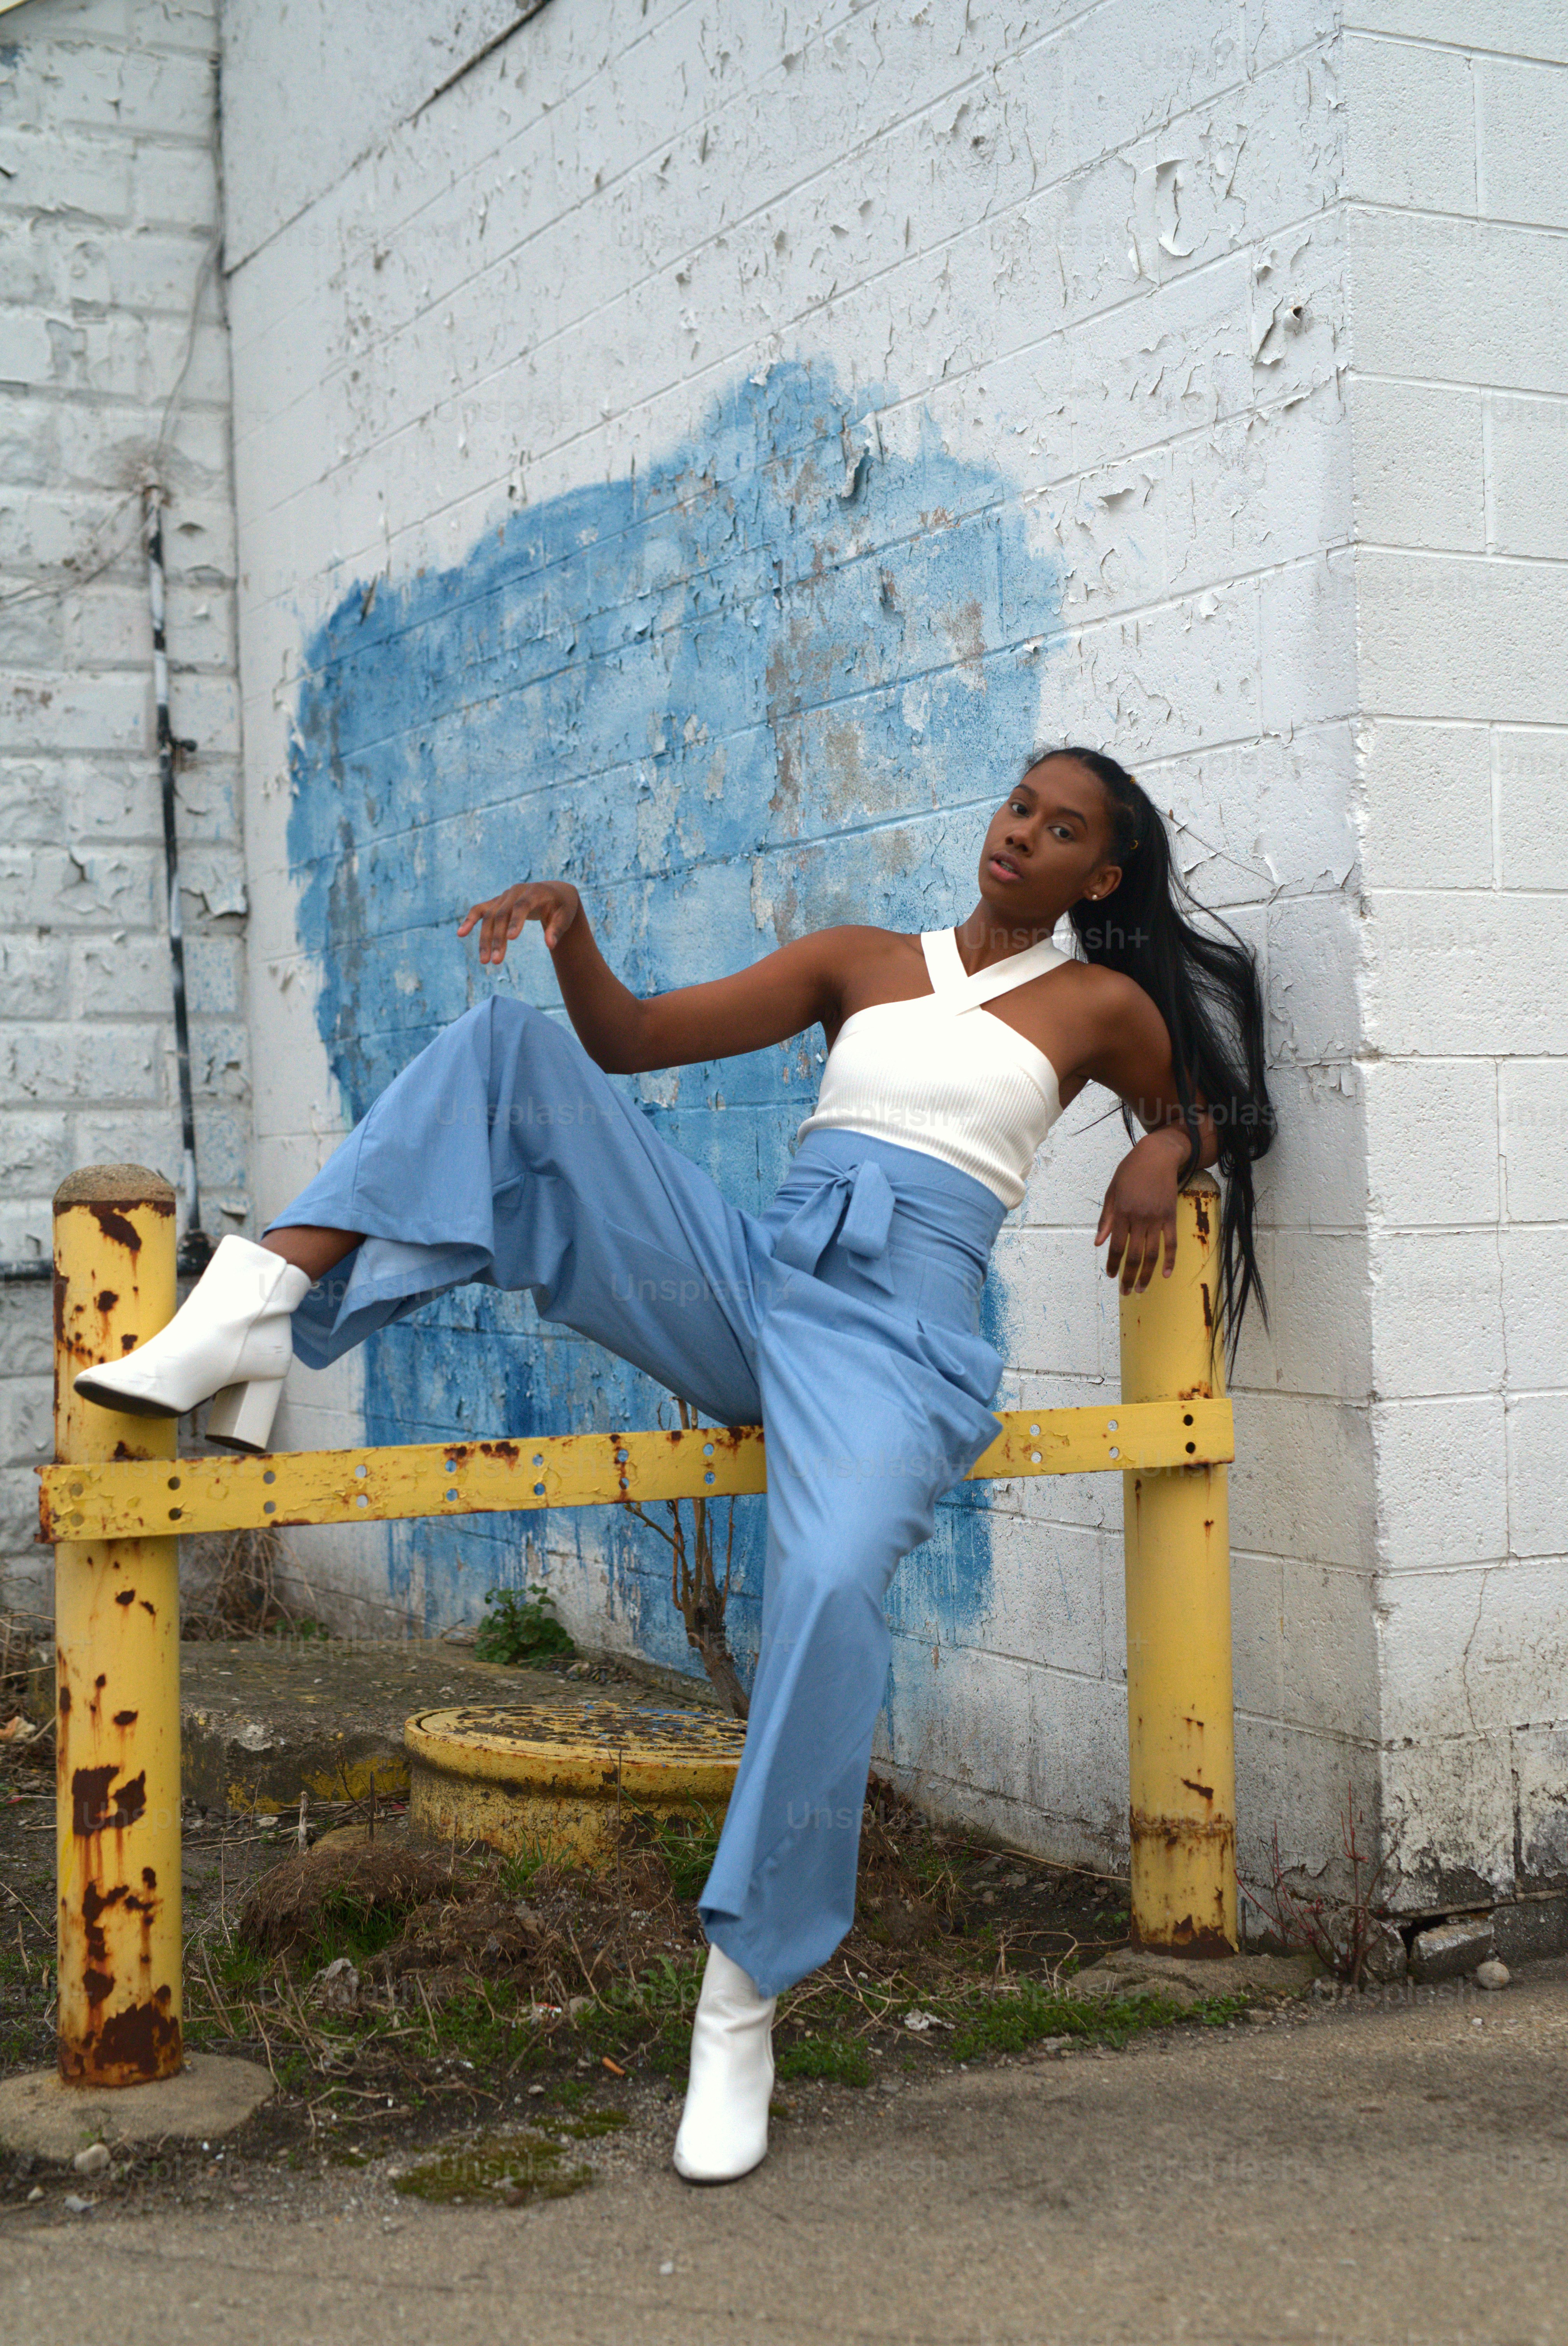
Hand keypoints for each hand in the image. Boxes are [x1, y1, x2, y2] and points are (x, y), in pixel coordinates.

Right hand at [456, 881, 579, 965]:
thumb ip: (557, 930)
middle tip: (496, 961)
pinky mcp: (496, 902)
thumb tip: (550, 945)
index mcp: (535, 892)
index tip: (511, 939)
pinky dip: (470, 920)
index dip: (516, 921)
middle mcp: (516, 892)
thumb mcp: (565, 917)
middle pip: (502, 914)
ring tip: (485, 961)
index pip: (522, 906)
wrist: (554, 892)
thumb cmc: (561, 907)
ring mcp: (504, 896)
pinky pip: (480, 910)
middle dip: (498, 938)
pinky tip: (460, 934)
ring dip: (485, 939)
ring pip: (490, 916)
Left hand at [1094, 1130, 1186, 1293]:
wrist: (1158, 1155)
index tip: (1112, 1277)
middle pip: (1134, 1255)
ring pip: (1153, 1254)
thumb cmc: (1131, 1171)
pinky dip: (1170, 1260)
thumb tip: (1099, 1243)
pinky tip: (1166, 1274)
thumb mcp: (1112, 1192)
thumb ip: (1106, 1219)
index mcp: (1122, 1213)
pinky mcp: (1171, 1216)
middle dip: (1128, 1276)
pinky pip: (1172, 1243)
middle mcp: (1139, 1219)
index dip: (1113, 1265)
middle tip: (1126, 1292)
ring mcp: (1157, 1219)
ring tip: (1141, 1288)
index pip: (1116, 1247)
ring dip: (1146, 1274)